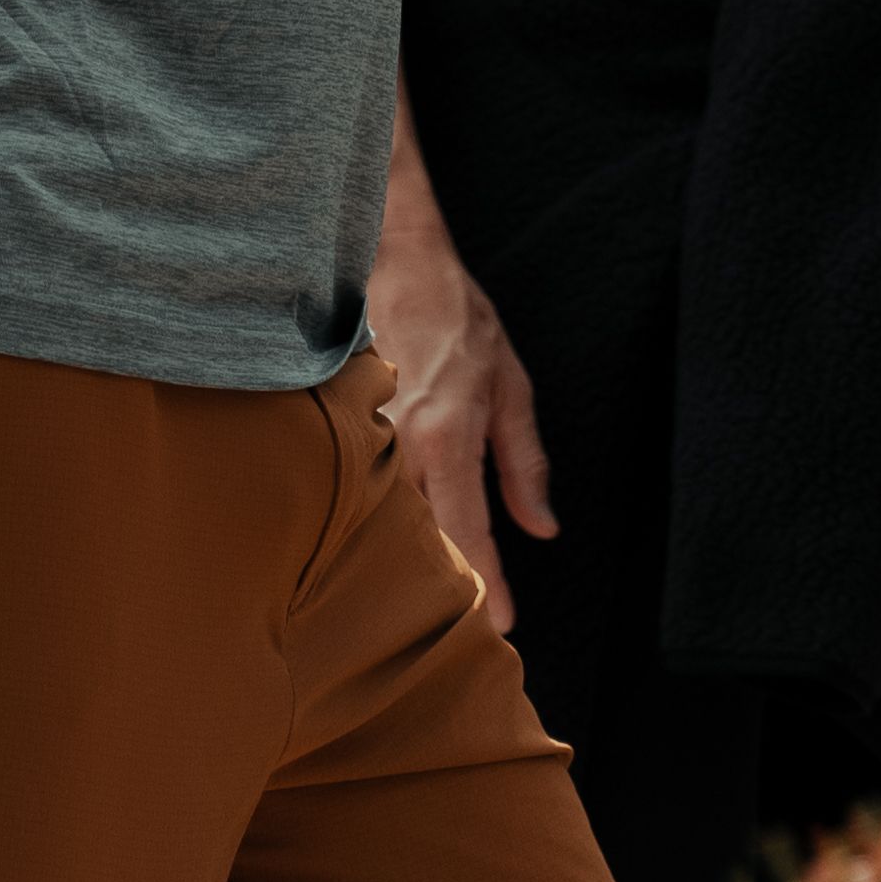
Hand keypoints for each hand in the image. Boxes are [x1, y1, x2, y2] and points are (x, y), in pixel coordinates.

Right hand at [373, 206, 557, 629]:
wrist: (395, 253)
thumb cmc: (459, 316)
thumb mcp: (512, 384)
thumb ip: (525, 462)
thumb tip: (541, 526)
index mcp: (451, 435)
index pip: (468, 533)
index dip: (485, 586)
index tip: (501, 626)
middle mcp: (404, 441)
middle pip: (419, 537)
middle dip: (439, 586)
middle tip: (464, 628)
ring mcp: (365, 432)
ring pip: (383, 515)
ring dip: (405, 555)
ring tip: (422, 598)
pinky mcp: (339, 420)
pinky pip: (357, 482)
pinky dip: (373, 513)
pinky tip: (381, 537)